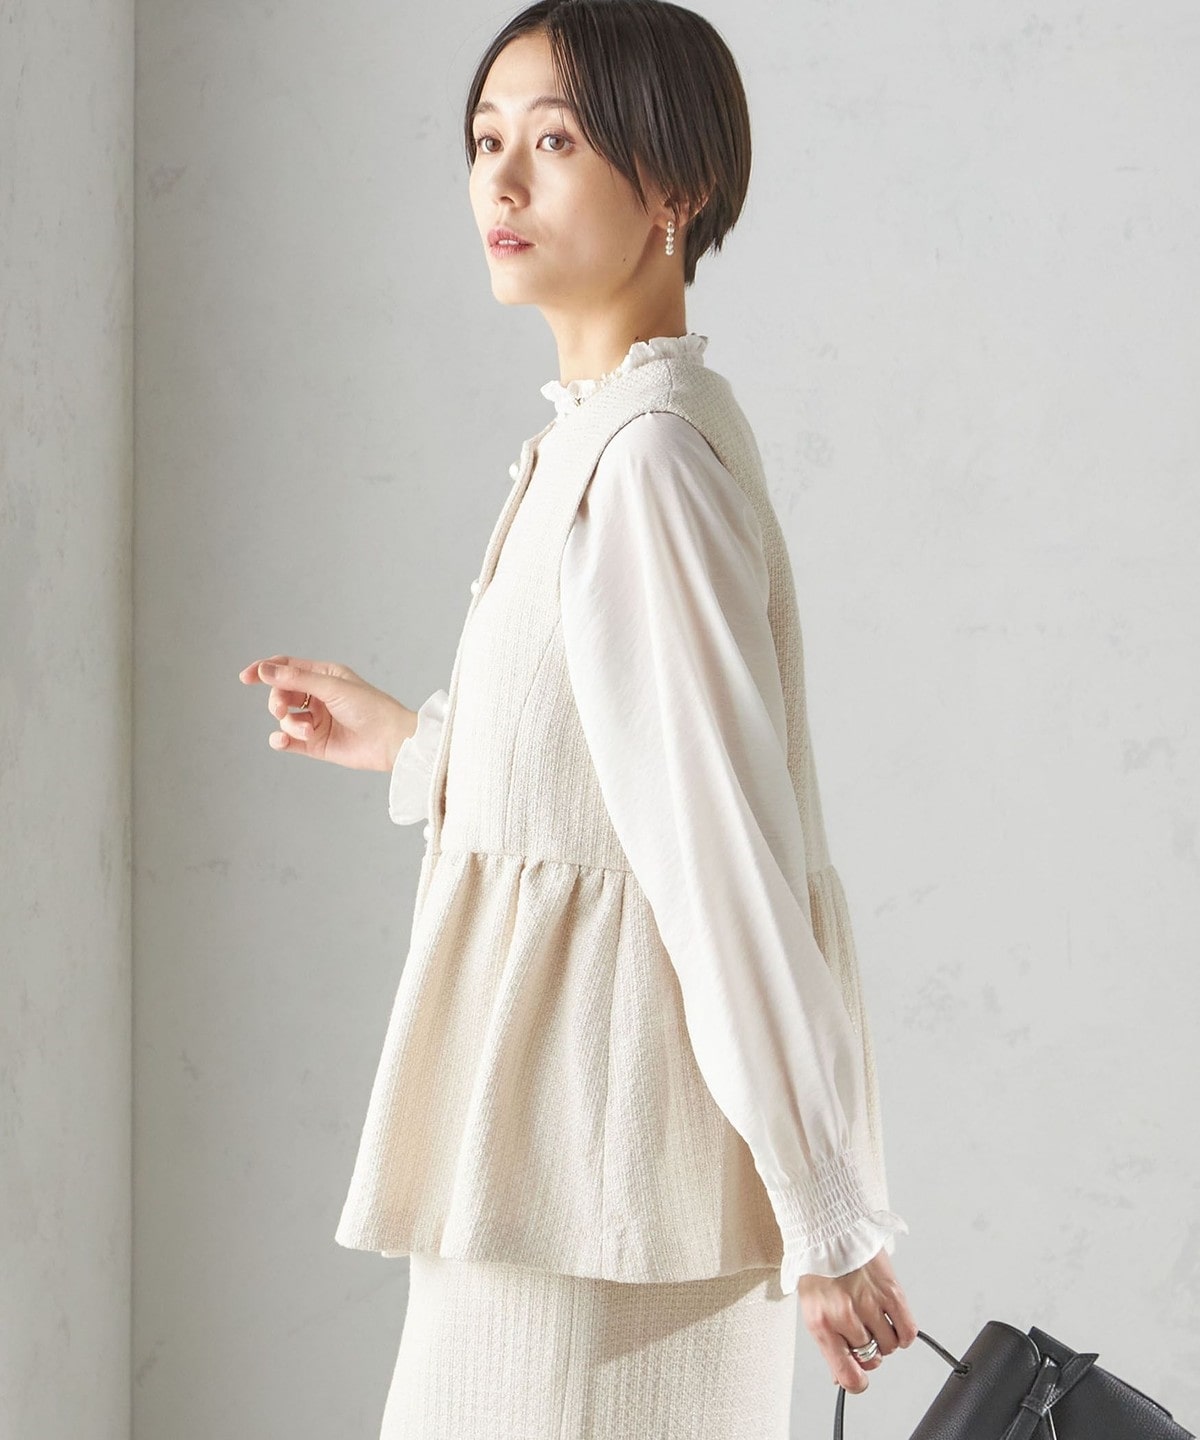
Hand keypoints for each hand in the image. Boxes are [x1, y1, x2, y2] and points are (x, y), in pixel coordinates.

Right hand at [237, 654, 415, 773]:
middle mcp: (319, 697)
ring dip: (289, 724)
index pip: (287, 667)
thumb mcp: (332, 687)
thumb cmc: (370, 708)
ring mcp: (316, 721)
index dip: (265, 670)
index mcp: (324, 676)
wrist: (391, 741)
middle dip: (277, 701)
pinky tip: (282, 741)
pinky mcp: (316, 744)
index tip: (246, 677)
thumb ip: (297, 679)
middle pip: (281, 694)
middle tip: (281, 709)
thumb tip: (265, 669)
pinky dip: (281, 740)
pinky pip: (288, 740)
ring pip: (285, 719)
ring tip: (307, 731)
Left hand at [797, 1245, 917, 1394]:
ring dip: (885, 1338)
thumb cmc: (817, 1266)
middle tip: (862, 1332)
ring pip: (890, 1346)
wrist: (828, 1228)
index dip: (857, 1382)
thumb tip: (841, 1375)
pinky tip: (893, 1322)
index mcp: (821, 1324)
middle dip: (868, 1351)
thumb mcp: (811, 1308)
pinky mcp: (891, 1291)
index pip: (848, 1375)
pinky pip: (908, 1330)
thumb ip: (828, 1344)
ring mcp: (869, 1303)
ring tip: (874, 1318)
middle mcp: (845, 1316)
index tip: (859, 1379)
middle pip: (872, 1359)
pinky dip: (904, 1333)